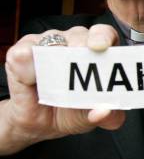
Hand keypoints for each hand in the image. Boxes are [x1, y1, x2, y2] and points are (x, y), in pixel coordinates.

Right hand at [0, 24, 124, 154]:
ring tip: (54, 81)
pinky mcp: (20, 53)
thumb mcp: (94, 117)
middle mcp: (73, 42)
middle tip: (79, 64)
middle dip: (81, 46)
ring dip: (54, 60)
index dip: (103, 36)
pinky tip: (32, 81)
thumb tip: (105, 111)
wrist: (41, 124)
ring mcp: (46, 44)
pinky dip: (28, 67)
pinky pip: (23, 53)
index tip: (101, 46)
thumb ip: (107, 116)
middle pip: (79, 34)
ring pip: (51, 40)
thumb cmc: (73, 111)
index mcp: (98, 52)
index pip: (104, 34)